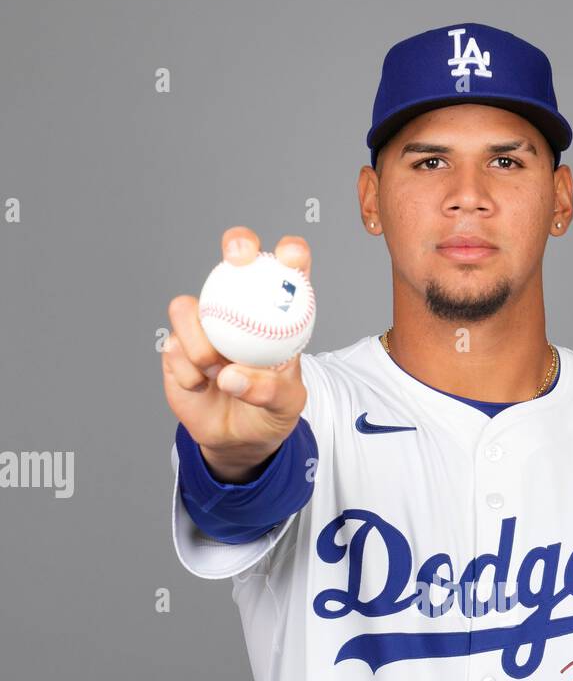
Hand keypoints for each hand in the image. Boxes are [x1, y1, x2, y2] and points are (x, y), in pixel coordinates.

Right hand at [162, 226, 310, 477]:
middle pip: (236, 255)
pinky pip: (174, 347)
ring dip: (201, 345)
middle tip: (237, 259)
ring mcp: (205, 321)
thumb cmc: (270, 411)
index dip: (291, 252)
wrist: (237, 438)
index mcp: (277, 312)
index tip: (290, 258)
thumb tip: (231, 376)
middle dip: (237, 242)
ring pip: (188, 308)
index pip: (289, 270)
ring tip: (217, 374)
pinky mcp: (177, 344)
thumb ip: (269, 389)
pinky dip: (189, 374)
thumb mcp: (286, 406)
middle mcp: (240, 305)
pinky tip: (201, 387)